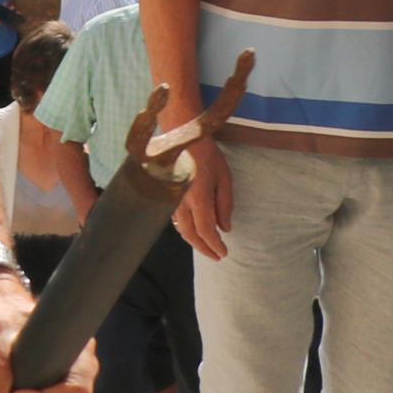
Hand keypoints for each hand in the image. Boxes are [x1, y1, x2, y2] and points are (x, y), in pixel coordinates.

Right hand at [173, 125, 236, 259]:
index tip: (223, 253)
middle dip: (204, 248)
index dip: (215, 245)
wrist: (180, 136)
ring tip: (206, 245)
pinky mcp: (167, 194)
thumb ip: (225, 205)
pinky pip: (175, 218)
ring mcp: (171, 199)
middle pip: (191, 234)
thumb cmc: (206, 154)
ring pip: (181, 228)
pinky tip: (193, 228)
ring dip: (194, 240)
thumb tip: (225, 228)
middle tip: (216, 256)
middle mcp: (181, 202)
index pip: (206, 231)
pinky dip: (185, 228)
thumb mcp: (224, 178)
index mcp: (198, 199)